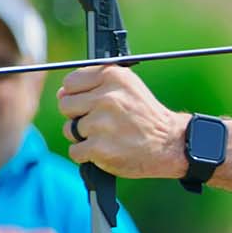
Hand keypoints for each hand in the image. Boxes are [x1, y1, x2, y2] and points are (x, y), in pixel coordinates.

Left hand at [56, 66, 187, 178]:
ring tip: (106, 137)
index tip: (89, 103)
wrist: (170, 144)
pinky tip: (104, 150)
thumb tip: (61, 93)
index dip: (76, 95)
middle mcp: (107, 97)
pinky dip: (86, 155)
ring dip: (83, 137)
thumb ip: (95, 85)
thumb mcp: (127, 87)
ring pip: (69, 130)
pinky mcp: (100, 148)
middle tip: (98, 122)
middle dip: (77, 116)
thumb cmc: (145, 115)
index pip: (70, 83)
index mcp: (113, 77)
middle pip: (65, 106)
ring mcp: (102, 124)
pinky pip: (75, 151)